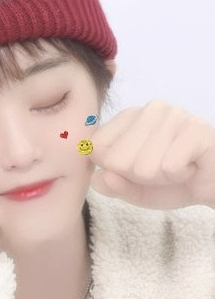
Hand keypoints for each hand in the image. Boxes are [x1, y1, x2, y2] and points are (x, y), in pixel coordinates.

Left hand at [89, 100, 214, 209]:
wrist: (214, 185)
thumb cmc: (172, 182)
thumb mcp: (135, 189)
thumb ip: (112, 185)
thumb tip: (96, 178)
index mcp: (128, 117)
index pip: (96, 147)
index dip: (113, 169)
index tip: (136, 169)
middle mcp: (149, 109)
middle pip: (117, 159)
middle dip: (138, 176)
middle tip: (161, 169)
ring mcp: (174, 115)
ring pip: (143, 166)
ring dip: (161, 178)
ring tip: (177, 168)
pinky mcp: (195, 129)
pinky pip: (169, 167)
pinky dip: (179, 177)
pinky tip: (190, 166)